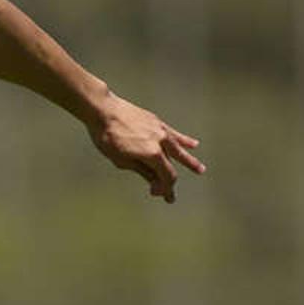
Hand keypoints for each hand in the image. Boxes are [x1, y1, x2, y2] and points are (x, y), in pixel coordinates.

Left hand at [88, 95, 205, 202]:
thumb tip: (154, 181)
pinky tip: (194, 144)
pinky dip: (184, 140)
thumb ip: (142, 171)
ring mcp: (160, 130)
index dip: (163, 188)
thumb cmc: (108, 137)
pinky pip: (174, 134)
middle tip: (173, 195)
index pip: (166, 176)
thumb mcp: (121, 160)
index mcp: (152, 154)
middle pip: (172, 166)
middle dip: (172, 182)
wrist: (103, 110)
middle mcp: (161, 142)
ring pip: (179, 149)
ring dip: (189, 160)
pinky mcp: (156, 121)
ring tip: (200, 169)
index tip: (155, 194)